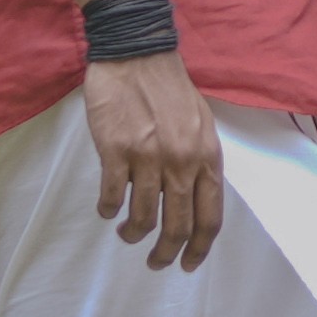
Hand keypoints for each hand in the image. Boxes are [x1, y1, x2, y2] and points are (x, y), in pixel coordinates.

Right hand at [85, 48, 224, 271]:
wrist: (137, 53)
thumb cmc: (169, 88)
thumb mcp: (200, 125)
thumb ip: (199, 162)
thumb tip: (191, 200)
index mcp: (207, 157)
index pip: (210, 217)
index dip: (199, 249)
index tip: (187, 264)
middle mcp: (182, 162)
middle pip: (177, 226)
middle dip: (165, 253)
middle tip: (155, 262)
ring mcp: (149, 157)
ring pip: (143, 217)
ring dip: (133, 233)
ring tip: (126, 233)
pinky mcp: (116, 150)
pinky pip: (112, 196)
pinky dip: (108, 210)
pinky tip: (106, 209)